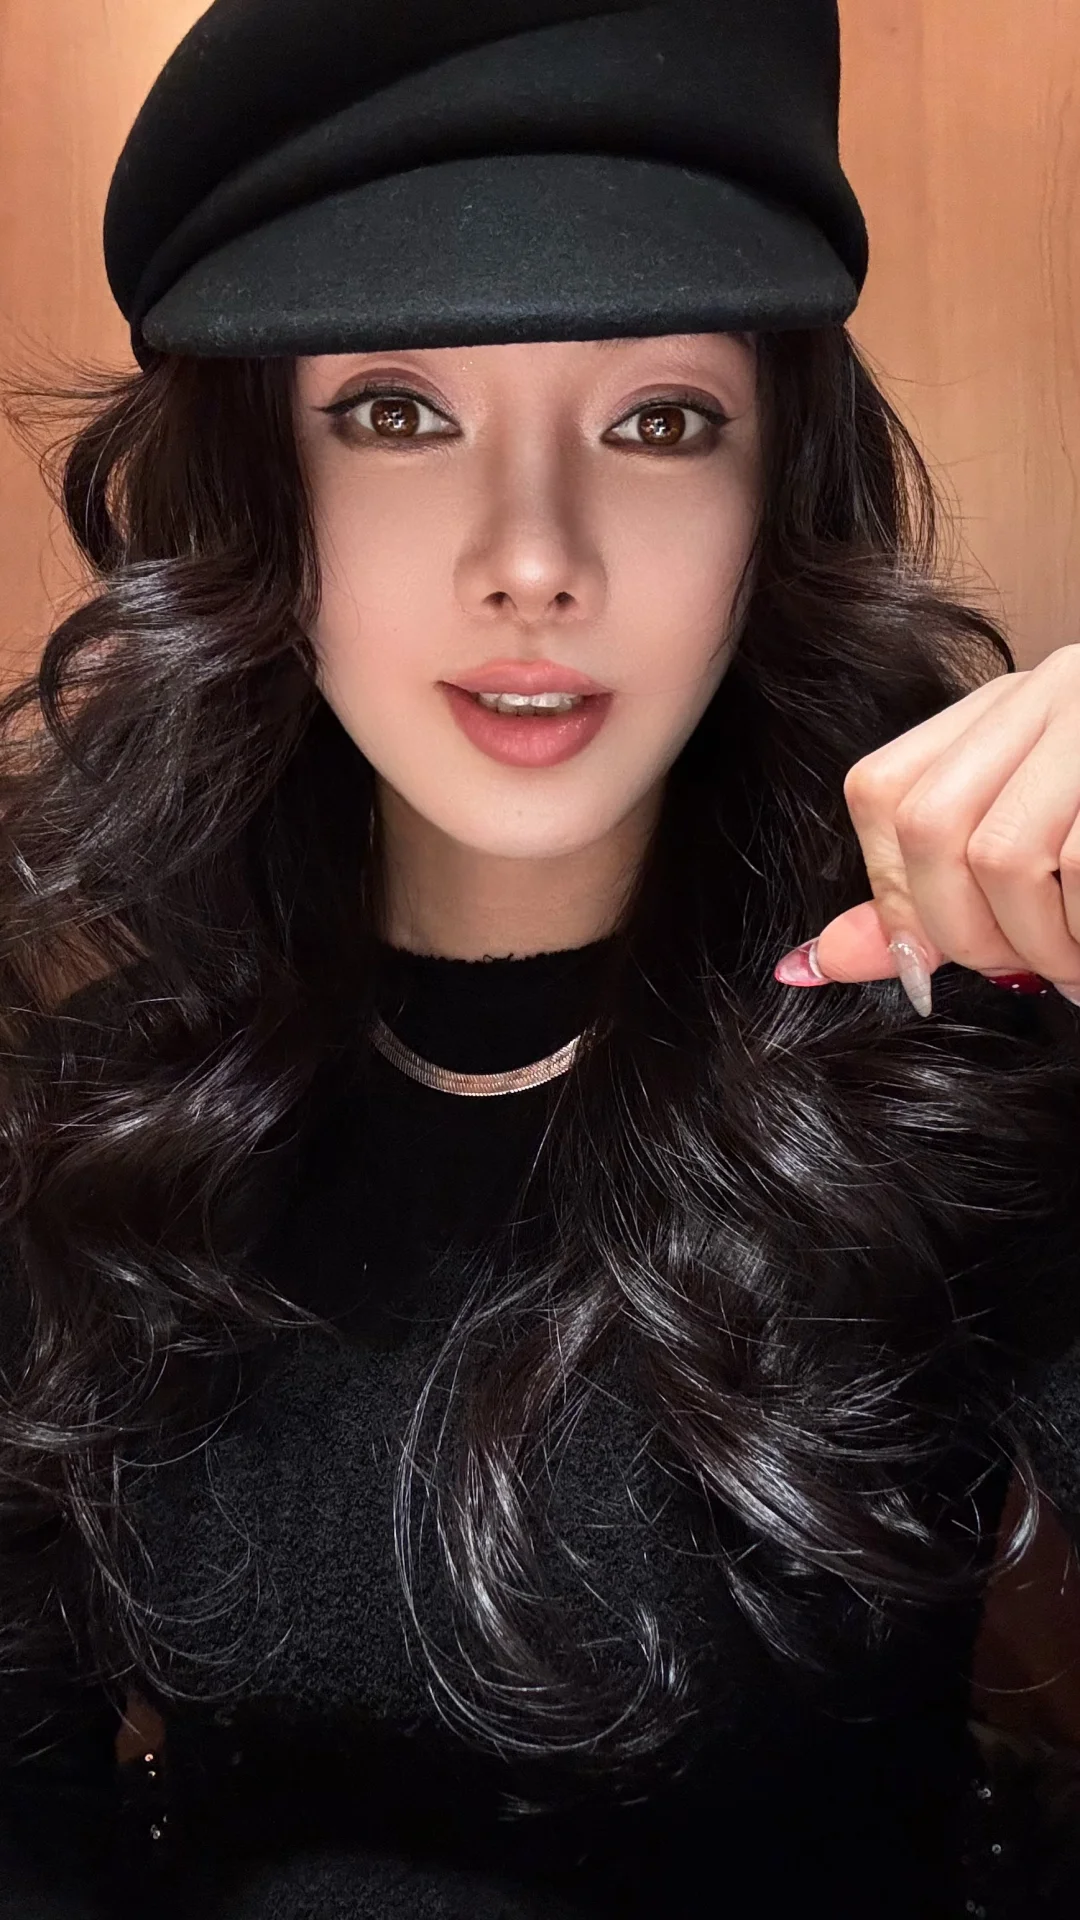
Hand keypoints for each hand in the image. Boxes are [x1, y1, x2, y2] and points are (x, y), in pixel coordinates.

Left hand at [773, 643, 1079, 1016]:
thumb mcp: (1032, 856)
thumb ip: (928, 902)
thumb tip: (806, 966)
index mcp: (1008, 709)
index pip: (882, 791)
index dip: (894, 896)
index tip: (931, 968)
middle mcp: (1052, 689)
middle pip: (930, 823)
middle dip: (964, 934)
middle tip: (1026, 976)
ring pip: (1004, 853)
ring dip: (1039, 945)